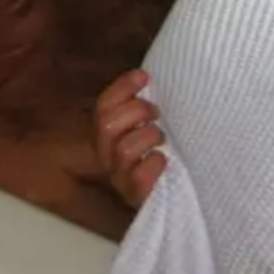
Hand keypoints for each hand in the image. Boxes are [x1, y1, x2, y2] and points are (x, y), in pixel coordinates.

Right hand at [93, 69, 166, 208]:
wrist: (170, 197)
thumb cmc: (157, 153)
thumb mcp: (146, 126)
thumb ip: (140, 105)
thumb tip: (147, 76)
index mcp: (106, 134)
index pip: (103, 106)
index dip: (122, 88)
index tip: (144, 76)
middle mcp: (106, 155)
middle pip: (107, 124)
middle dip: (136, 111)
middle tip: (156, 113)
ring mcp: (119, 177)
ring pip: (124, 148)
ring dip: (148, 136)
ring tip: (161, 138)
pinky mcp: (134, 195)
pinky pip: (139, 176)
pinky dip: (155, 163)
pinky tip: (163, 160)